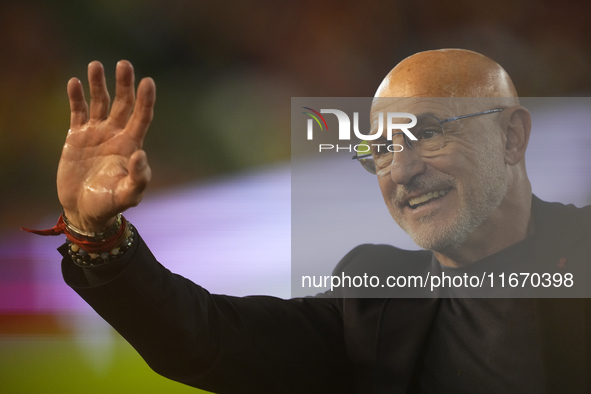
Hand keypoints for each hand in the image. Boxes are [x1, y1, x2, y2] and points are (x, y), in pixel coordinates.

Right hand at [57, 60, 155, 231]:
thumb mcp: (128, 194)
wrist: (84, 210)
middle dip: (124, 84)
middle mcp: (116, 134)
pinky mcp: (77, 136)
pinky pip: (78, 112)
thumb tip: (139, 155)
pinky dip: (76, 98)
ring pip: (99, 102)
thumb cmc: (110, 204)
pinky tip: (74, 82)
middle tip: (124, 64)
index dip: (145, 100)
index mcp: (131, 145)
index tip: (148, 82)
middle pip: (123, 104)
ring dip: (98, 84)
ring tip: (95, 65)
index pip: (142, 117)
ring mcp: (96, 133)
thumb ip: (138, 178)